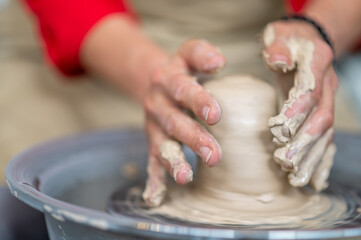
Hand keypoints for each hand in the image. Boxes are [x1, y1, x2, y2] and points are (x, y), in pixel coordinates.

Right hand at [142, 39, 225, 205]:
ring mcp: (153, 127)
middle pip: (175, 122)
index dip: (198, 101)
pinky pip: (151, 162)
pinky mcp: (152, 142)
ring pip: (162, 145)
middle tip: (214, 155)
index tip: (215, 115)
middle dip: (193, 139)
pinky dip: (154, 179)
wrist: (155, 82)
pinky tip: (154, 197)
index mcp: (167, 80)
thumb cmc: (181, 70)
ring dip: (174, 161)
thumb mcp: (187, 54)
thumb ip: (201, 53)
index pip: (183, 89)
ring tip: (186, 176)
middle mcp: (157, 104)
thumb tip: (220, 61)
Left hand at [262, 20, 337, 190]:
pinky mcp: (323, 111)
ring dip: (312, 157)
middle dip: (304, 143)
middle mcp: (328, 84)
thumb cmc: (288, 39)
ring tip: (296, 178)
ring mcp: (329, 99)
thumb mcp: (279, 34)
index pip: (309, 91)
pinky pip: (327, 138)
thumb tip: (278, 61)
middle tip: (285, 163)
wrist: (309, 40)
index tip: (277, 129)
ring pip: (326, 133)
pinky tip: (314, 179)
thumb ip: (278, 46)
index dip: (295, 111)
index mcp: (317, 62)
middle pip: (322, 118)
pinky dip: (322, 160)